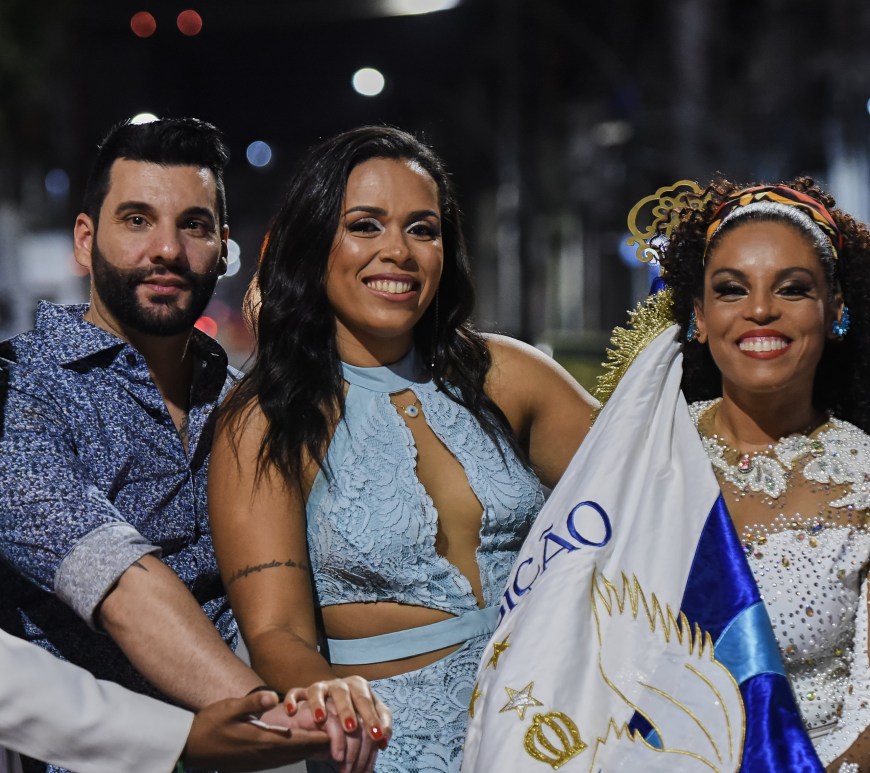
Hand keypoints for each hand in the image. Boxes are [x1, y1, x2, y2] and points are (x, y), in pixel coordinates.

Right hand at [183, 690, 329, 771]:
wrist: (189, 748)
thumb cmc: (209, 725)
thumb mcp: (229, 709)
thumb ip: (252, 704)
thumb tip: (273, 695)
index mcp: (264, 741)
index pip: (301, 740)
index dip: (322, 737)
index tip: (342, 733)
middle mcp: (266, 755)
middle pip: (302, 751)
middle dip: (323, 745)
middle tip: (345, 738)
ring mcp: (260, 761)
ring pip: (294, 756)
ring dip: (311, 750)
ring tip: (331, 742)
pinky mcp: (255, 763)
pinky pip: (283, 758)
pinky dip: (297, 752)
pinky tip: (303, 746)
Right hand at [286, 679, 391, 771]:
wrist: (332, 703)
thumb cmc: (354, 712)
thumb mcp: (370, 716)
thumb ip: (380, 725)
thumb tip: (383, 741)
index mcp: (359, 687)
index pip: (366, 701)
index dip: (372, 718)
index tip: (376, 736)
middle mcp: (339, 685)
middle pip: (343, 694)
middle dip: (347, 711)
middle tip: (351, 729)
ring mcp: (321, 687)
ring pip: (318, 690)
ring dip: (319, 703)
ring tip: (320, 719)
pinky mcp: (303, 693)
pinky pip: (295, 693)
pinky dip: (293, 700)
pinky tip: (292, 711)